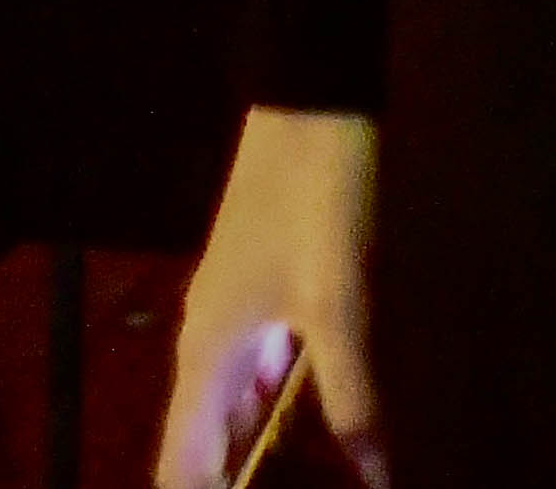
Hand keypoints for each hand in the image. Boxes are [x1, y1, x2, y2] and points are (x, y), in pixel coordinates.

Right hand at [163, 106, 379, 484]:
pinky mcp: (267, 291)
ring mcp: (237, 315)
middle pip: (207, 441)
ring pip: (240, 405)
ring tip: (305, 479)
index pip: (182, 464)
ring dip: (262, 448)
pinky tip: (322, 423)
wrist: (312, 104)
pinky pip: (266, 370)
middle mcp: (209, 343)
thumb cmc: (316, 206)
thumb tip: (374, 478)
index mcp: (208, 357)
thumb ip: (352, 396)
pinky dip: (285, 405)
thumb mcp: (340, 306)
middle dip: (237, 479)